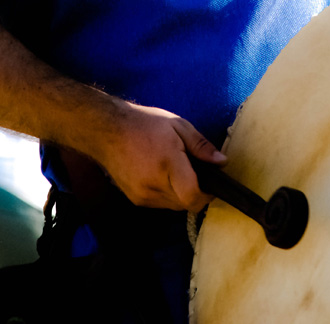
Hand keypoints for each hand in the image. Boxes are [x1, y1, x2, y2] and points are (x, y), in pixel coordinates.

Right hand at [98, 100, 226, 211]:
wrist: (107, 130)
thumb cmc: (145, 123)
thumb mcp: (178, 125)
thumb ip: (201, 146)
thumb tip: (222, 162)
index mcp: (168, 164)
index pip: (193, 196)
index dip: (207, 194)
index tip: (212, 183)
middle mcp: (154, 185)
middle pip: (186, 204)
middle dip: (195, 192)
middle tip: (194, 172)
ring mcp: (143, 196)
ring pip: (173, 206)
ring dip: (181, 194)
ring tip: (176, 171)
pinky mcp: (135, 200)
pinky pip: (160, 204)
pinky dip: (167, 194)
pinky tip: (162, 175)